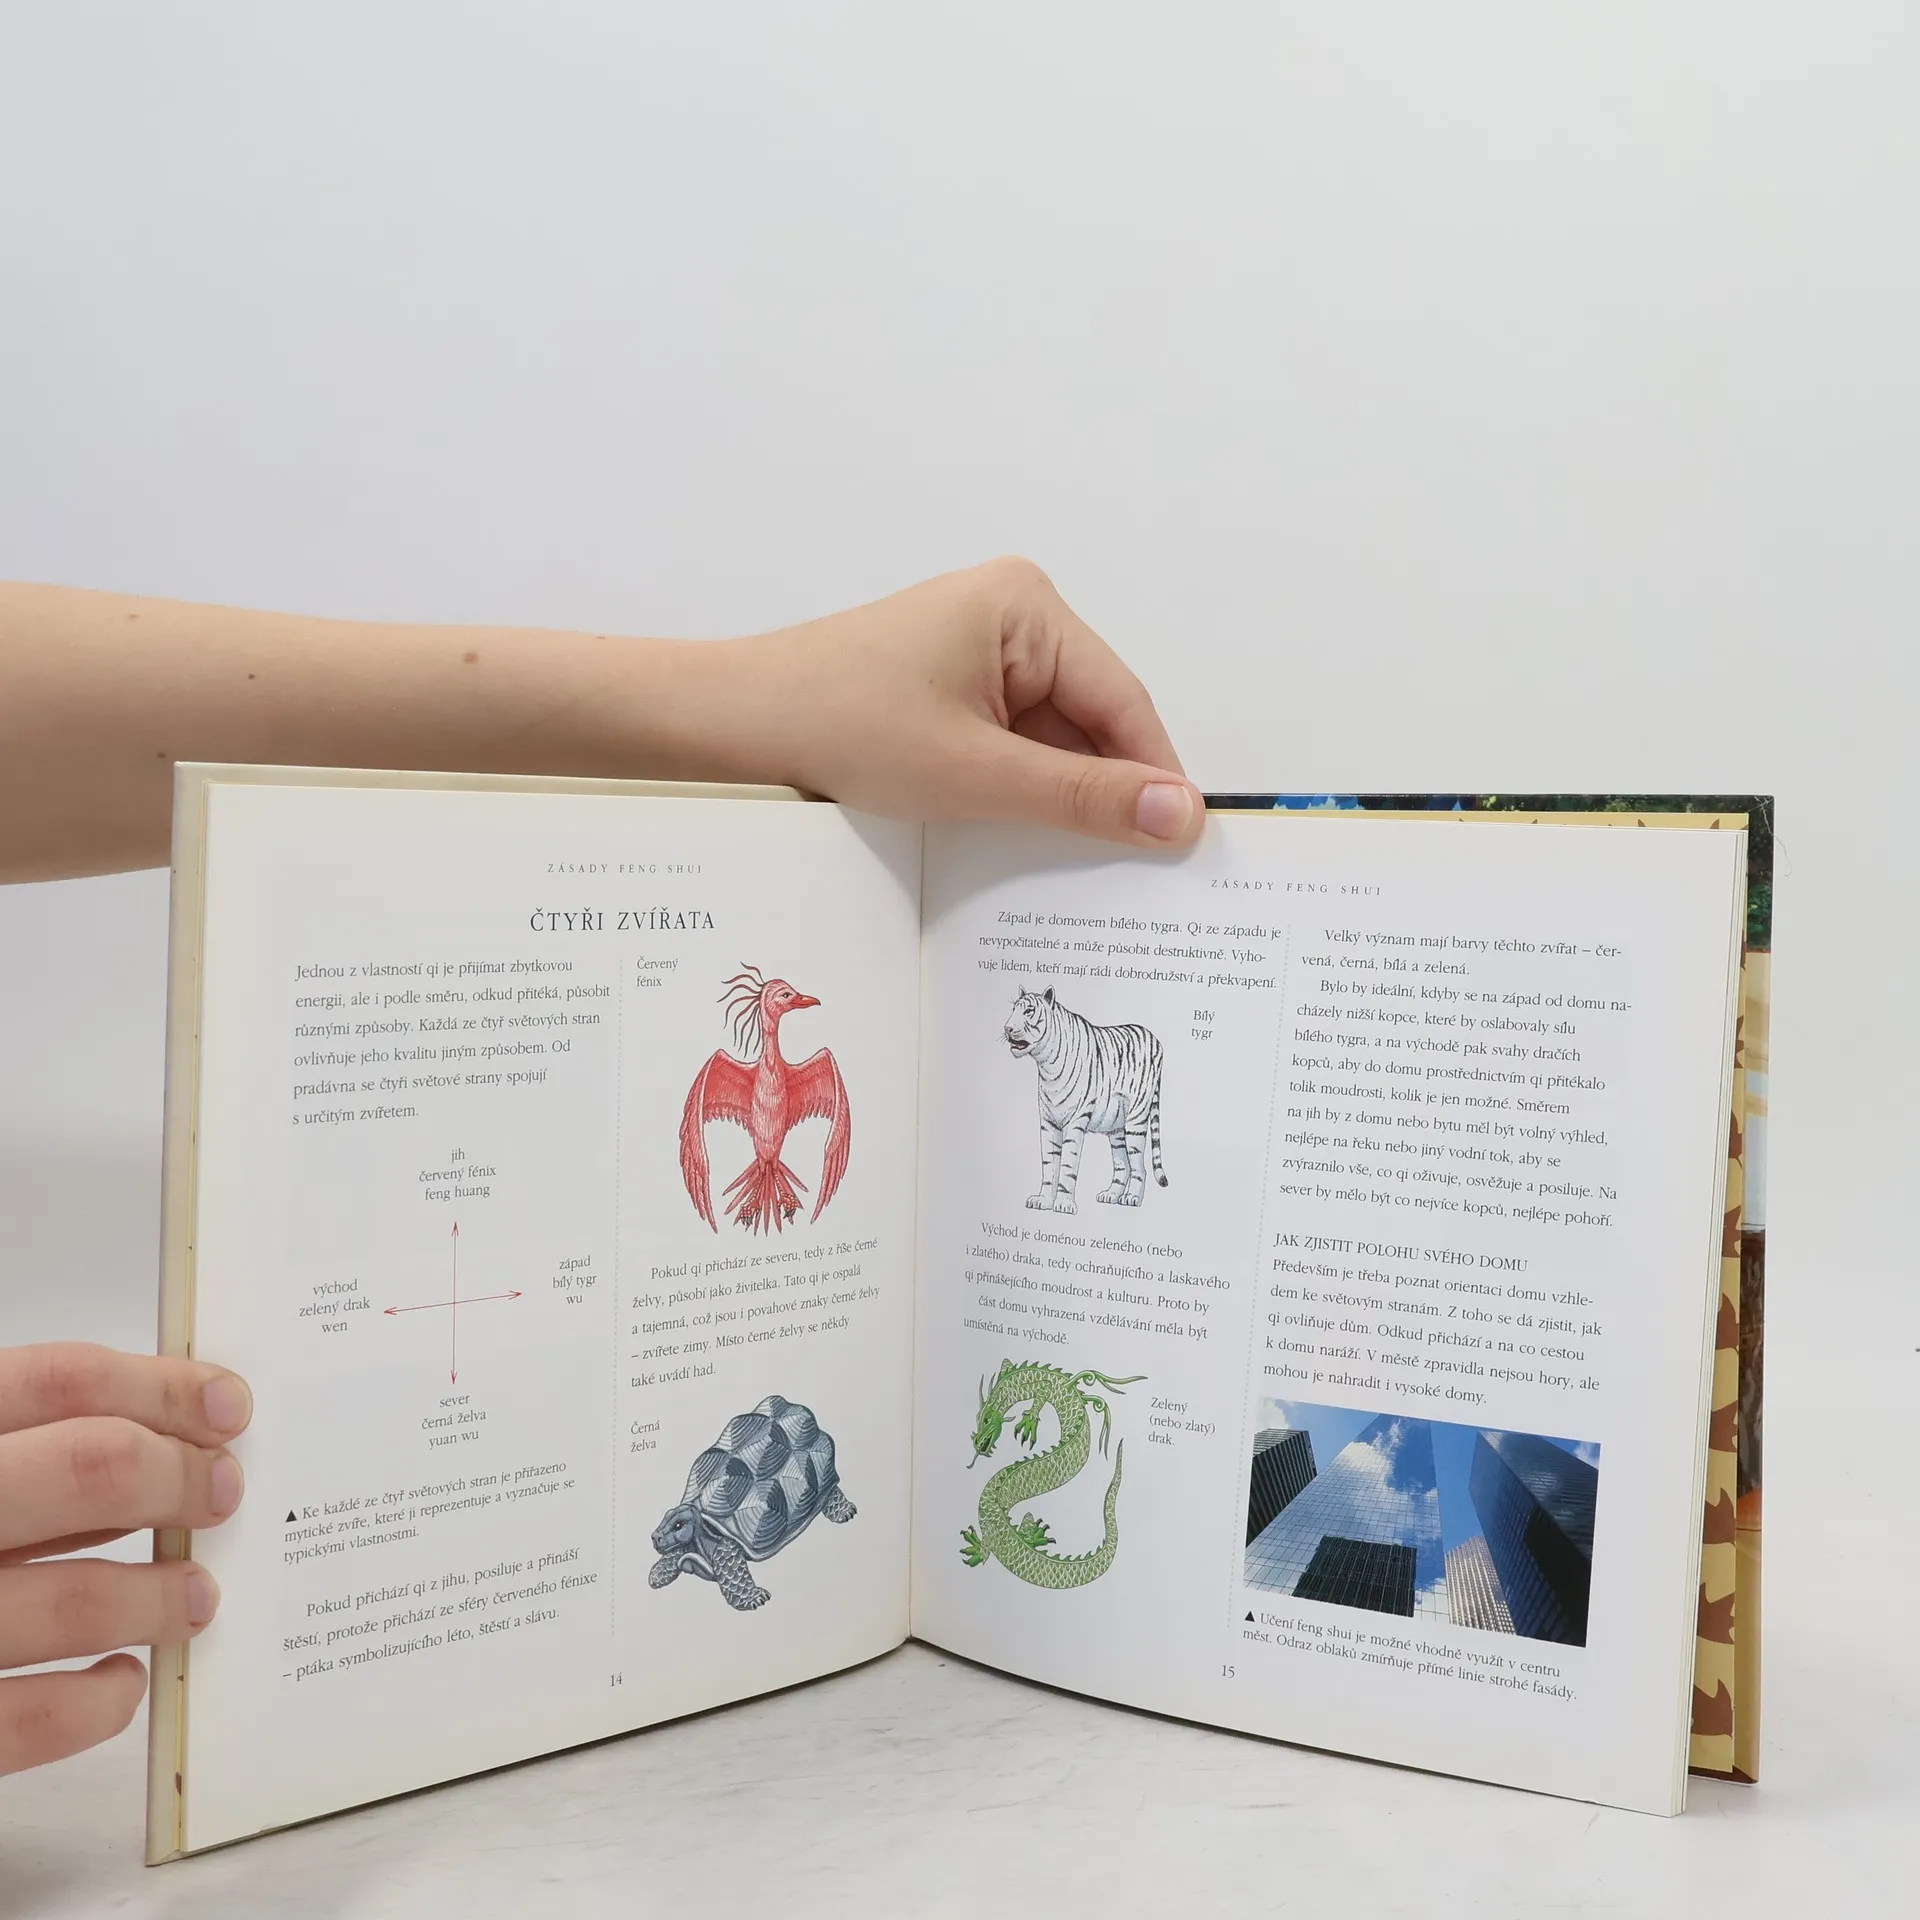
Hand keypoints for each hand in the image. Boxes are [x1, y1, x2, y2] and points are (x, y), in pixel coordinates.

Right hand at [0, 1344, 249, 1773]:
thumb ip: (11, 1445)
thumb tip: (148, 1436)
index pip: (59, 1381)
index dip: (162, 1386)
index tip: (225, 1405)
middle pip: (89, 1468)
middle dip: (179, 1477)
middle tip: (221, 1492)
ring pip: (78, 1599)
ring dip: (160, 1595)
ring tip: (195, 1592)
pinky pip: (26, 1721)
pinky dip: (96, 1703)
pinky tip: (118, 1681)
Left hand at [709, 558, 1204, 848]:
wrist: (733, 726)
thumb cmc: (841, 727)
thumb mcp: (977, 774)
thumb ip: (1083, 798)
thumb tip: (1180, 815)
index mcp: (1027, 607)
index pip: (1123, 702)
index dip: (1156, 776)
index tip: (1186, 846)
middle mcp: (1012, 615)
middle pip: (1091, 719)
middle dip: (1104, 792)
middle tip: (1139, 874)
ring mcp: (978, 650)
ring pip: (1051, 738)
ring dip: (1057, 797)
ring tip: (1077, 868)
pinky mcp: (949, 685)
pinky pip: (1011, 741)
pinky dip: (1018, 788)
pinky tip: (1019, 838)